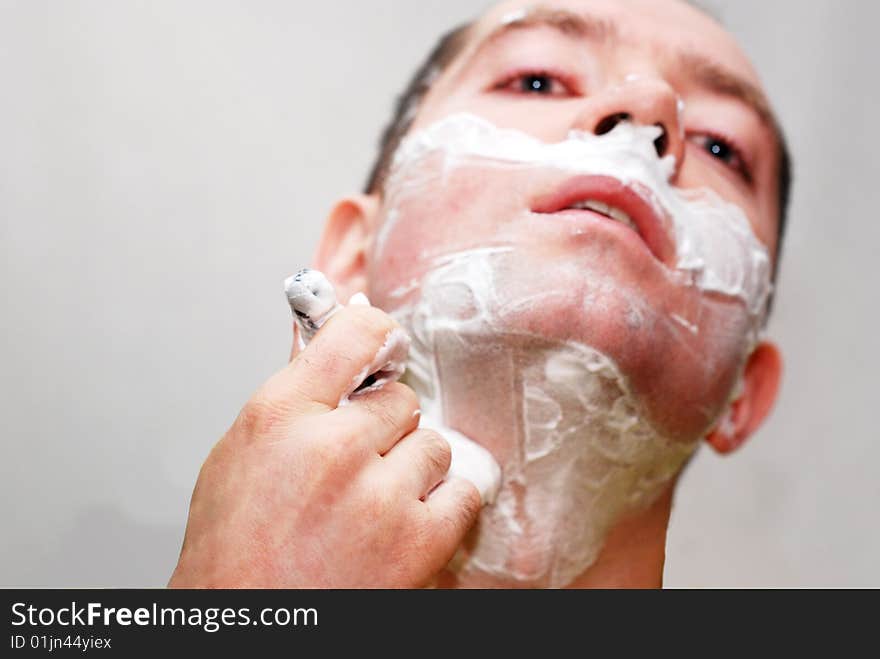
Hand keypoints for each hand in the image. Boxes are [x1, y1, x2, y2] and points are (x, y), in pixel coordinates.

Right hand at [169, 305, 481, 587]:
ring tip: (373, 503)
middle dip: (384, 427)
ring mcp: (380, 495)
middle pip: (401, 399)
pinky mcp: (419, 540)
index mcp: (280, 416)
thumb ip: (291, 394)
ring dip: (412, 469)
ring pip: (434, 445)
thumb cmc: (233, 551)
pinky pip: (463, 491)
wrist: (247, 628)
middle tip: (357, 462)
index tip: (384, 344)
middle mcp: (332, 447)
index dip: (376, 334)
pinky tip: (406, 522)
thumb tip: (324, 340)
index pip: (355, 334)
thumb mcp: (241, 453)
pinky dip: (442, 505)